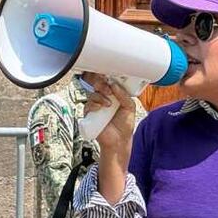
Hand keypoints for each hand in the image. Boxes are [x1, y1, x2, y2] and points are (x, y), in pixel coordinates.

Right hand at [86, 76, 133, 203]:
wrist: (119, 141)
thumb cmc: (125, 125)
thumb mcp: (130, 107)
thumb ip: (124, 95)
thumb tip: (114, 85)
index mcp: (114, 96)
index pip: (109, 82)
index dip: (108, 78)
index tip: (111, 76)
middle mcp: (105, 99)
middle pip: (98, 85)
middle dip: (102, 84)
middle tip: (109, 89)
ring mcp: (96, 106)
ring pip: (93, 93)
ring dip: (100, 95)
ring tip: (108, 103)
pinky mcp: (90, 113)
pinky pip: (88, 104)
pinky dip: (94, 104)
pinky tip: (101, 108)